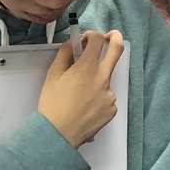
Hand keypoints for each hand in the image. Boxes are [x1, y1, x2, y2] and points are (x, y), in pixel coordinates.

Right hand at [38, 30, 124, 148]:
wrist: (59, 134)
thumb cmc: (53, 106)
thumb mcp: (53, 76)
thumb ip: (64, 55)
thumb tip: (72, 44)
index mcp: (86, 68)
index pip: (98, 40)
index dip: (92, 35)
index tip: (87, 39)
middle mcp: (102, 79)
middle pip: (117, 51)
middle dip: (115, 38)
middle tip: (112, 36)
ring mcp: (109, 94)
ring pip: (106, 78)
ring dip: (96, 79)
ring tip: (79, 96)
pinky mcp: (112, 108)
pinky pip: (106, 96)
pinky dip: (98, 97)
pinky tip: (84, 106)